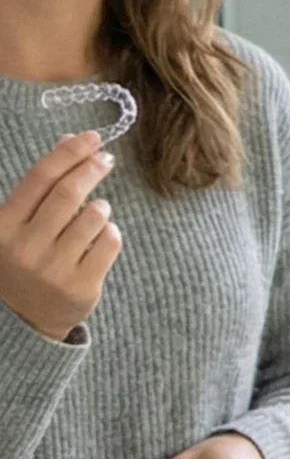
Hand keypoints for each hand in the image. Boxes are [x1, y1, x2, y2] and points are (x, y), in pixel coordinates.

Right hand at [0, 132, 120, 340]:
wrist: (23, 320)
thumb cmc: (23, 261)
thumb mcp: (18, 224)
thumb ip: (40, 186)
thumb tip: (70, 140)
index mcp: (2, 228)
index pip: (40, 177)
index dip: (69, 152)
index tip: (91, 137)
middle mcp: (24, 248)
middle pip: (69, 193)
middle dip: (92, 168)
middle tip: (105, 159)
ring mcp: (52, 270)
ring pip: (94, 216)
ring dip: (100, 207)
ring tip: (94, 213)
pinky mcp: (80, 287)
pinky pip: (110, 242)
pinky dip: (110, 232)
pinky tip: (99, 238)